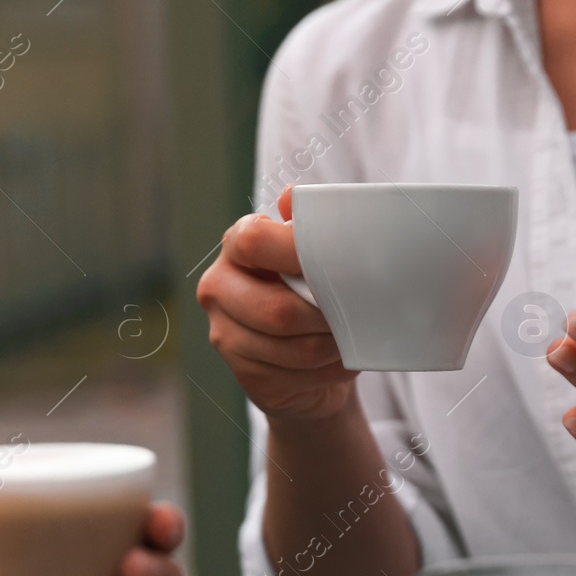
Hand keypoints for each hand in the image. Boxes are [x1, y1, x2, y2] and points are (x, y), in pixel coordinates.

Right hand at [196, 187, 354, 421]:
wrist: (311, 355)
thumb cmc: (315, 291)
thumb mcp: (316, 253)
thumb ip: (308, 227)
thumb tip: (289, 199)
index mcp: (235, 247)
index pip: (254, 242)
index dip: (296, 253)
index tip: (335, 263)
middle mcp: (219, 289)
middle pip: (277, 311)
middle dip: (325, 318)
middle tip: (356, 315)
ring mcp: (226, 337)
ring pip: (293, 349)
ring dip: (333, 347)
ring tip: (354, 337)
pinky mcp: (245, 376)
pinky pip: (295, 377)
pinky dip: (330, 371)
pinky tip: (341, 361)